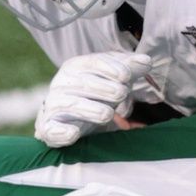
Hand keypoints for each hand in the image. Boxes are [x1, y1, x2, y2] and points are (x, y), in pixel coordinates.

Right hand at [35, 52, 163, 147]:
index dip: (109, 68)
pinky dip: (61, 132)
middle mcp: (62, 83)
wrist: (70, 118)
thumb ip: (129, 69)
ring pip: (69, 105)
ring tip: (108, 114)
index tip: (127, 76)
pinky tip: (74, 134)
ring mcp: (53, 105)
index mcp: (76, 67)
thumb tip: (146, 61)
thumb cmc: (96, 94)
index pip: (92, 63)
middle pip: (82, 83)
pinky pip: (51, 129)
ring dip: (89, 109)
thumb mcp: (114, 79)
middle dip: (103, 88)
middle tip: (122, 93)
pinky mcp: (49, 127)